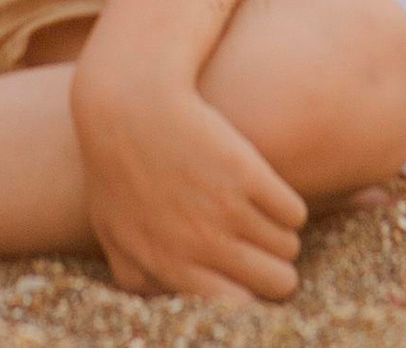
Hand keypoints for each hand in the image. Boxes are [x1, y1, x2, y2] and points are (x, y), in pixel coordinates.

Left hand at [71, 65, 305, 302]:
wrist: (128, 99)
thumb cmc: (114, 164)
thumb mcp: (112, 229)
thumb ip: (138, 274)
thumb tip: (169, 296)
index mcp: (172, 267)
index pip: (238, 306)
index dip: (248, 292)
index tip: (245, 275)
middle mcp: (204, 246)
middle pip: (277, 282)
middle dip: (275, 268)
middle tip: (263, 247)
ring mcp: (229, 209)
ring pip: (287, 245)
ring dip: (280, 234)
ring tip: (263, 215)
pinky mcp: (248, 171)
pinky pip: (293, 211)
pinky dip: (288, 206)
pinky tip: (269, 191)